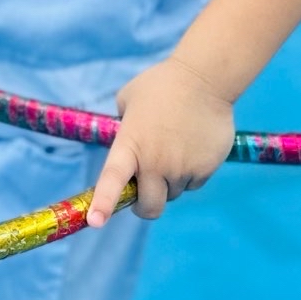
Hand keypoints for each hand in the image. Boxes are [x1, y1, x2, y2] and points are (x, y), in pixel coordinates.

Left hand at [88, 57, 234, 225]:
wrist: (204, 77)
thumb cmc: (162, 84)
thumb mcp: (128, 101)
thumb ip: (123, 127)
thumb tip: (125, 144)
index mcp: (130, 145)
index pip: (113, 179)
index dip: (104, 202)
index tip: (95, 222)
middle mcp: (156, 162)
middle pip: (149, 207)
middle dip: (145, 205)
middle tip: (145, 194)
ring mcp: (182, 168)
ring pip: (173, 192)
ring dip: (170, 181)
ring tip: (175, 148)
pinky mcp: (205, 168)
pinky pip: (194, 183)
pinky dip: (192, 172)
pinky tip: (193, 145)